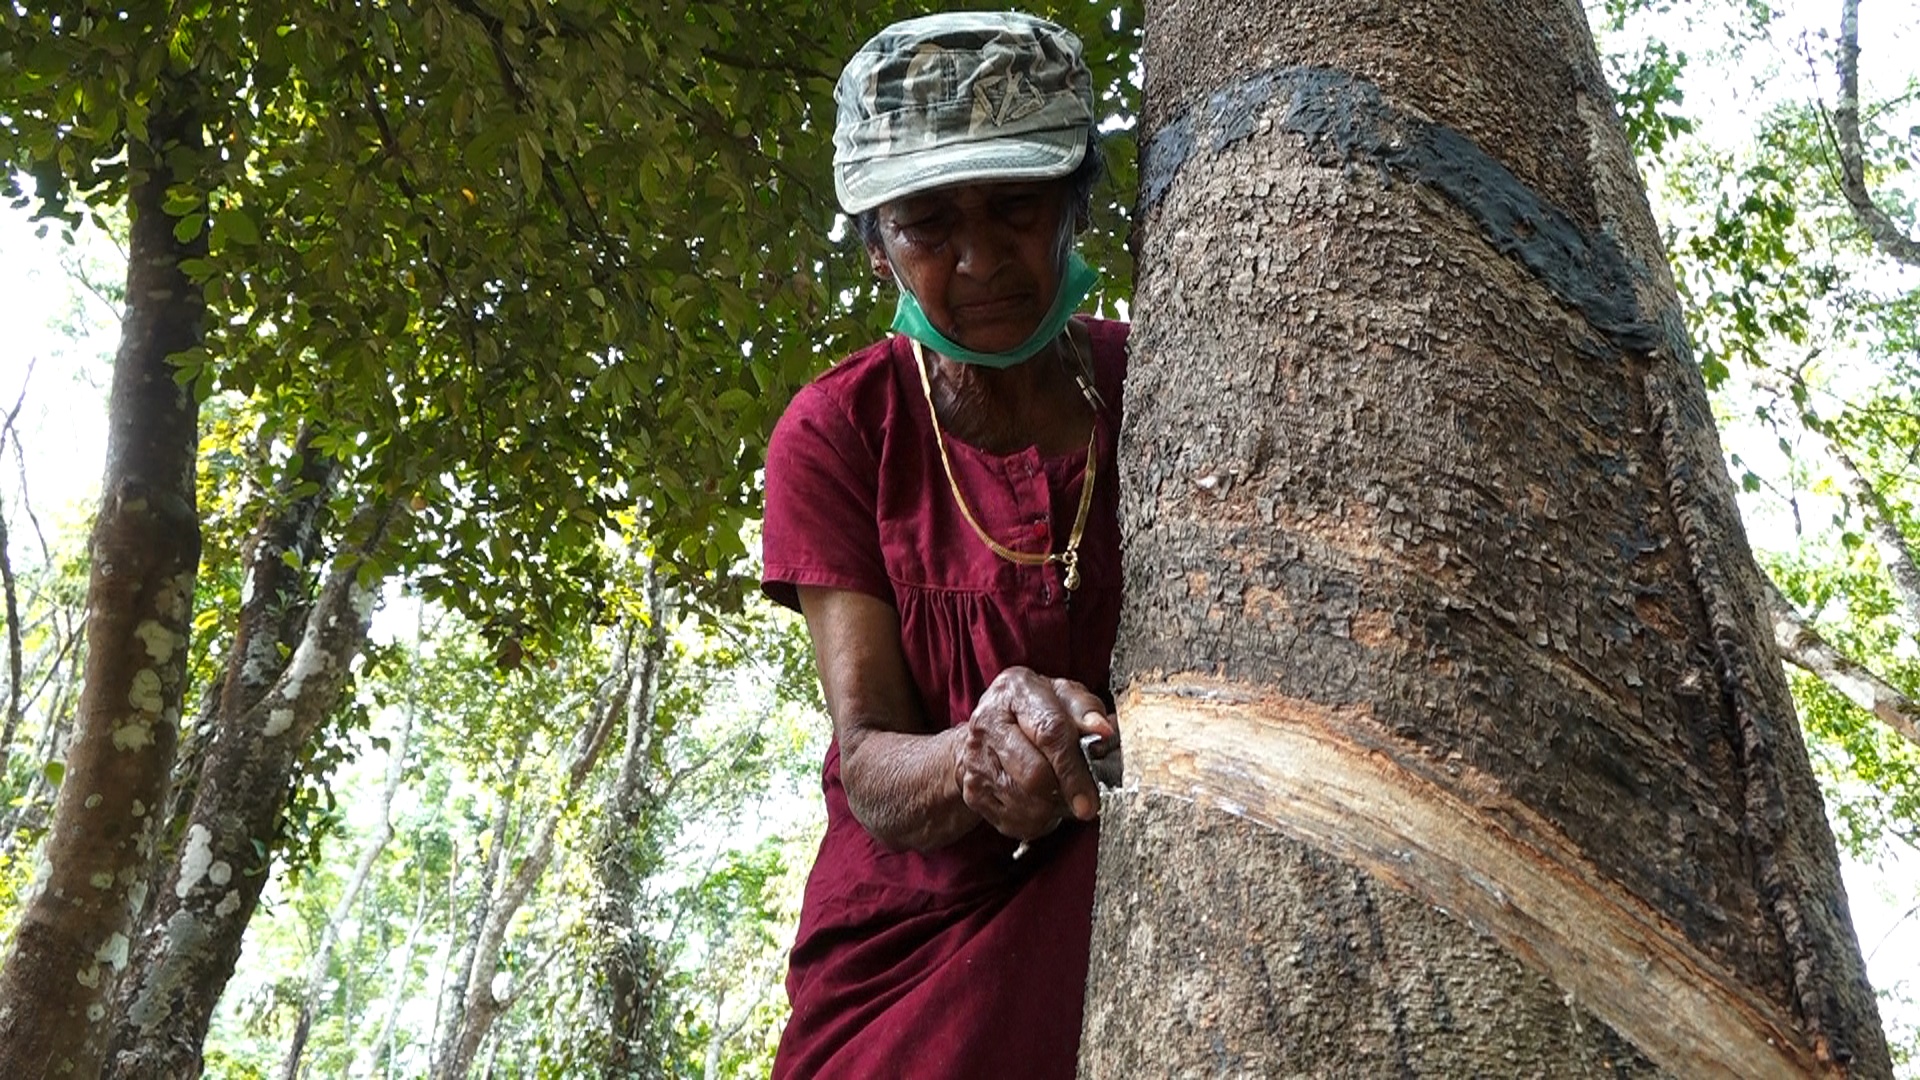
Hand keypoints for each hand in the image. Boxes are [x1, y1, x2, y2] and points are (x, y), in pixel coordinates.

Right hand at [957, 666, 1118, 841]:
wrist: (988, 731)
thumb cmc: (1035, 712)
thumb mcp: (1064, 698)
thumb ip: (1086, 710)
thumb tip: (1104, 732)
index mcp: (1014, 691)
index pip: (1050, 732)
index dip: (1075, 766)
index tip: (1093, 794)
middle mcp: (988, 723)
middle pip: (1035, 774)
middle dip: (1066, 792)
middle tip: (1084, 798)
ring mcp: (976, 759)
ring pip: (1027, 803)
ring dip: (1054, 808)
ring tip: (1061, 794)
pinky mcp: (974, 791)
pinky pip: (1015, 821)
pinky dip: (1038, 820)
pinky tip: (1042, 802)